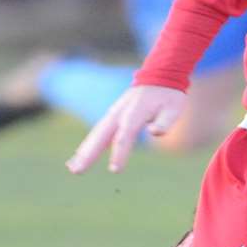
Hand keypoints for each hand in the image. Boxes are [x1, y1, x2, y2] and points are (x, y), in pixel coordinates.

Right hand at [66, 85, 187, 174]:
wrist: (158, 76)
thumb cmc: (168, 96)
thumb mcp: (174, 107)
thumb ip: (165, 121)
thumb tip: (154, 132)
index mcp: (135, 112)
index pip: (125, 135)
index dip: (119, 152)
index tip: (115, 170)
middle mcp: (120, 113)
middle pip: (101, 135)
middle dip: (89, 154)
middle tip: (77, 171)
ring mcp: (113, 113)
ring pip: (96, 134)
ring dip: (83, 150)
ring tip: (72, 167)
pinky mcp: (111, 116)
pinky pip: (97, 132)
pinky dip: (88, 144)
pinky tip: (78, 158)